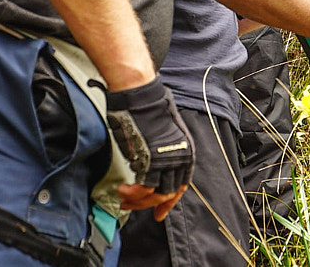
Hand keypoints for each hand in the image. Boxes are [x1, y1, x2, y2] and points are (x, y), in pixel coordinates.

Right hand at [104, 78, 193, 218]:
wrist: (140, 95)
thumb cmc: (146, 108)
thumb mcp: (164, 134)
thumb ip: (161, 153)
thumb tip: (149, 170)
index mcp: (187, 150)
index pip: (182, 185)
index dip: (169, 201)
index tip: (158, 213)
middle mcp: (181, 157)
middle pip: (169, 193)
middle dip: (148, 204)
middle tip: (130, 204)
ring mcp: (168, 160)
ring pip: (156, 195)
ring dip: (137, 201)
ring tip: (123, 197)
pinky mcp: (153, 161)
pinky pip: (144, 189)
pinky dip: (132, 194)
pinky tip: (122, 191)